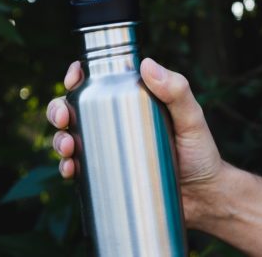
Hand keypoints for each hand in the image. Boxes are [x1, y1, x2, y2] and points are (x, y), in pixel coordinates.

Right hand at [46, 58, 224, 226]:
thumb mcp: (191, 118)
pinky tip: (70, 170)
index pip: (98, 82)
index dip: (77, 76)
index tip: (73, 79)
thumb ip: (177, 91)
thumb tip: (147, 64)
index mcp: (131, 101)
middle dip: (58, 109)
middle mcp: (115, 122)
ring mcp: (109, 149)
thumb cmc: (200, 153)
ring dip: (58, 139)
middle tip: (63, 118)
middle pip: (75, 109)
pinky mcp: (107, 173)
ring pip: (70, 137)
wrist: (203, 197)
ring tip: (68, 148)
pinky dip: (68, 167)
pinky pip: (79, 168)